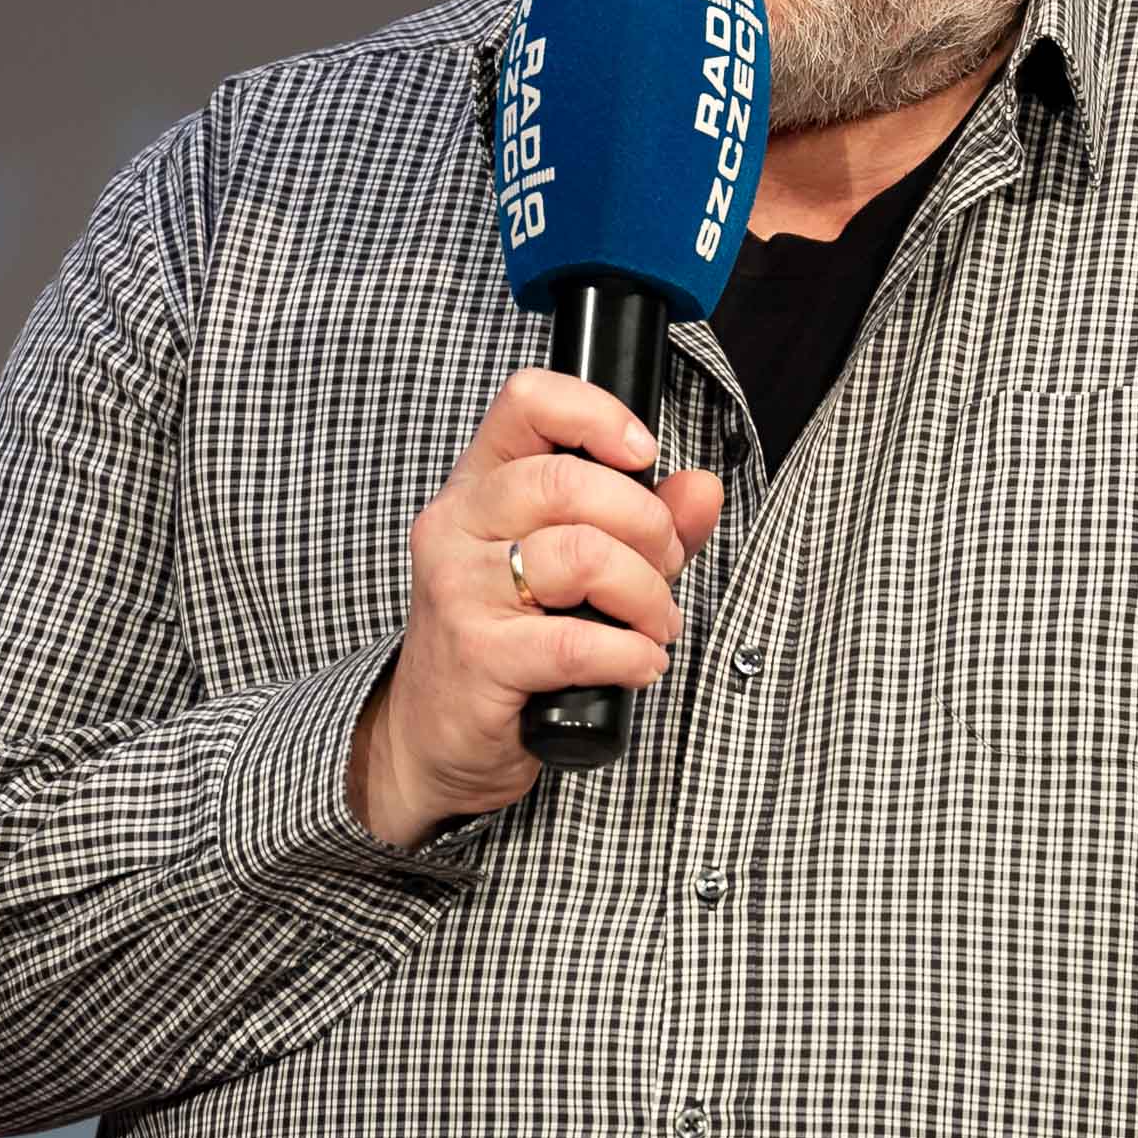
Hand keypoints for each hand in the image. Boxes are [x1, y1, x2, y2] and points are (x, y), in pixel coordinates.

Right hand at [345, 369, 726, 846]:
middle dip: (646, 525)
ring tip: (654, 623)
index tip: (643, 455)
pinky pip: (575, 641)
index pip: (528, 402)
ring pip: (581, 556)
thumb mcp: (569, 568)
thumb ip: (642, 523)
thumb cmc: (506, 640)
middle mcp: (458, 525)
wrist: (434, 736)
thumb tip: (703, 488)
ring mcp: (460, 588)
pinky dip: (630, 654)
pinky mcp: (477, 654)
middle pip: (567, 482)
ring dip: (646, 595)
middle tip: (665, 567)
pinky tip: (640, 665)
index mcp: (479, 485)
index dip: (597, 415)